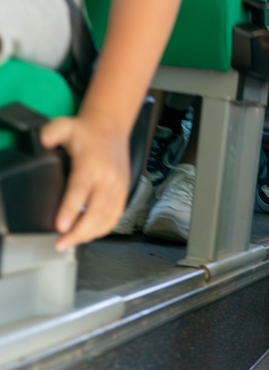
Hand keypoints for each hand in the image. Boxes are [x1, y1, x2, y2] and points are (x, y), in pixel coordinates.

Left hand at [40, 108, 129, 250]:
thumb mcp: (65, 125)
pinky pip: (115, 217)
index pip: (80, 191)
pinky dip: (102, 230)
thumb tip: (42, 143)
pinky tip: (89, 235)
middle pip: (95, 212)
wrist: (113, 130)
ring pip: (106, 219)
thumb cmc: (87, 132)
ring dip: (89, 234)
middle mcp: (108, 179)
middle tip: (61, 244)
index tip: (60, 226)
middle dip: (78, 232)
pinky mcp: (123, 194)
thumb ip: (50, 133)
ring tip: (71, 243)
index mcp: (92, 165)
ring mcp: (118, 189)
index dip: (70, 210)